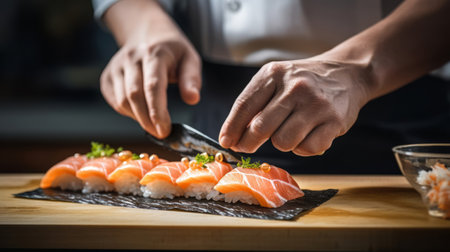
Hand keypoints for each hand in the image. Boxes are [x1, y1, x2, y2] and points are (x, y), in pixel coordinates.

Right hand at [100, 1, 200, 138]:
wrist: (147, 34)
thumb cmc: (172, 52)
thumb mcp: (189, 59)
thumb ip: (191, 79)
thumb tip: (192, 99)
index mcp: (154, 53)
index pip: (153, 85)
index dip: (157, 111)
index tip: (165, 130)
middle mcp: (131, 58)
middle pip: (135, 96)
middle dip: (148, 120)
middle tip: (161, 133)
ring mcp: (116, 66)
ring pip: (122, 101)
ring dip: (138, 118)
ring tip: (154, 122)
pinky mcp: (107, 76)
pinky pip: (115, 101)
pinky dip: (128, 113)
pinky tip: (141, 112)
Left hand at [219, 58, 371, 155]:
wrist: (347, 74)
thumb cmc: (303, 82)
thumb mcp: (276, 80)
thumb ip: (255, 103)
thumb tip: (233, 136)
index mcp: (275, 74)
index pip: (244, 105)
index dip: (231, 128)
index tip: (226, 142)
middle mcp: (295, 87)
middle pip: (260, 128)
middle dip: (249, 142)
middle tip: (246, 147)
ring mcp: (316, 105)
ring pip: (282, 142)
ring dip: (281, 143)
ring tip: (289, 131)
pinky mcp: (334, 122)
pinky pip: (307, 149)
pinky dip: (303, 148)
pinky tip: (307, 135)